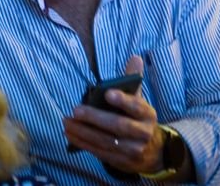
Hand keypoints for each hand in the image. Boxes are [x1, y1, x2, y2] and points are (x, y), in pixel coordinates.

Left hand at [63, 55, 164, 175]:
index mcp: (147, 114)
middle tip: (76, 110)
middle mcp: (143, 133)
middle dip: (95, 118)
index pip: (136, 106)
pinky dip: (84, 143)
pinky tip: (70, 134)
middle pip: (119, 126)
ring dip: (84, 132)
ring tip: (67, 122)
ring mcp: (134, 150)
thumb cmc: (137, 119)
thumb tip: (135, 57)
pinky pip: (101, 152)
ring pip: (106, 141)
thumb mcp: (138, 101)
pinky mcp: (122, 162)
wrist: (152, 152)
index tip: (107, 93)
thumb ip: (133, 80)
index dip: (123, 100)